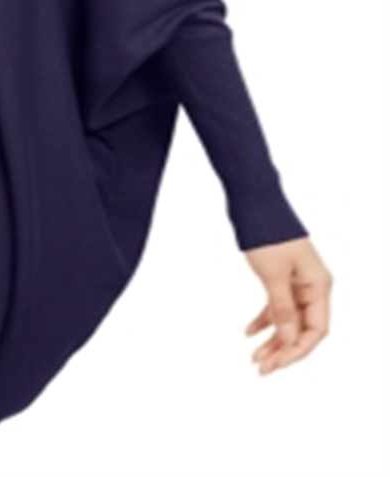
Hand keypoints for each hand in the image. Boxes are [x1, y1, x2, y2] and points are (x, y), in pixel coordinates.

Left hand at [242, 236, 331, 374]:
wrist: (254, 200)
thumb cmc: (267, 232)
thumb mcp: (274, 274)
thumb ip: (282, 308)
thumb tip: (290, 338)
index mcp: (319, 285)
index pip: (316, 330)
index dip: (297, 350)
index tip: (276, 363)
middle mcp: (313, 286)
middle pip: (303, 328)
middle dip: (283, 349)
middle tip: (261, 366)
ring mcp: (298, 281)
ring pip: (289, 319)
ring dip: (273, 338)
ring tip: (254, 356)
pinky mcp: (282, 276)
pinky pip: (277, 305)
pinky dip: (265, 318)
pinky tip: (249, 331)